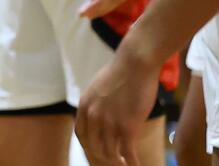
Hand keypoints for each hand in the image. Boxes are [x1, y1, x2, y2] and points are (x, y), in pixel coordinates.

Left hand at [75, 43, 160, 164]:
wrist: (135, 63)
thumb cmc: (121, 72)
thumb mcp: (99, 87)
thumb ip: (96, 103)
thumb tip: (99, 114)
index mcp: (85, 106)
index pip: (82, 136)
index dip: (89, 148)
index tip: (97, 154)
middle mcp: (93, 117)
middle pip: (94, 148)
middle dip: (104, 159)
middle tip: (114, 163)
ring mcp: (109, 123)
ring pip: (110, 154)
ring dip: (118, 163)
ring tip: (125, 165)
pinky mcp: (127, 127)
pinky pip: (127, 154)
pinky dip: (132, 163)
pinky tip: (136, 165)